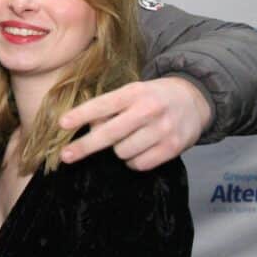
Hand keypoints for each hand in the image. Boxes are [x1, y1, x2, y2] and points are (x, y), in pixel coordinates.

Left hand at [59, 77, 210, 170]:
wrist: (193, 99)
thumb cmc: (152, 97)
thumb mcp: (132, 92)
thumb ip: (111, 107)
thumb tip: (88, 128)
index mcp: (134, 93)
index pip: (103, 104)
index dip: (81, 115)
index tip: (62, 124)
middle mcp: (148, 110)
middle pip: (110, 133)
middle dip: (85, 146)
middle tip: (65, 156)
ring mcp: (162, 130)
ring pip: (123, 152)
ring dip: (117, 151)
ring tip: (126, 141)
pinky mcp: (173, 148)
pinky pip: (140, 164)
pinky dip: (133, 161)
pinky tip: (138, 150)